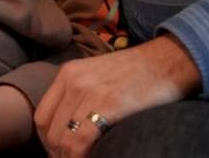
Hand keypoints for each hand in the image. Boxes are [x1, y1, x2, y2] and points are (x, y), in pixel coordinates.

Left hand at [35, 35, 201, 157]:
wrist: (167, 60)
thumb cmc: (137, 73)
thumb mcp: (98, 76)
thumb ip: (80, 97)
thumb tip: (71, 129)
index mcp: (68, 73)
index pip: (41, 117)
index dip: (48, 142)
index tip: (59, 154)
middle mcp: (74, 81)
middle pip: (49, 131)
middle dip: (58, 154)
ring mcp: (90, 92)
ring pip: (63, 139)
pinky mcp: (109, 104)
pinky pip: (81, 140)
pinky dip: (81, 156)